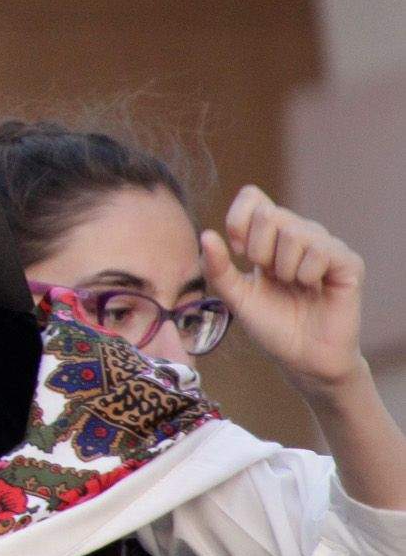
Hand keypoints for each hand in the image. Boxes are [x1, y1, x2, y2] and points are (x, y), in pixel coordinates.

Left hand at [201, 185, 366, 397]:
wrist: (303, 358)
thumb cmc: (271, 325)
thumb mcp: (236, 296)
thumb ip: (217, 268)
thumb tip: (206, 234)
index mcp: (270, 236)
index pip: (253, 197)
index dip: (239, 219)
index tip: (239, 252)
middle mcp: (300, 233)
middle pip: (270, 214)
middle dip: (259, 250)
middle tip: (270, 276)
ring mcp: (326, 246)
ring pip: (295, 232)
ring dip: (284, 268)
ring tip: (293, 286)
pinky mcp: (349, 263)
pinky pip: (321, 250)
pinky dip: (307, 273)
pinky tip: (313, 288)